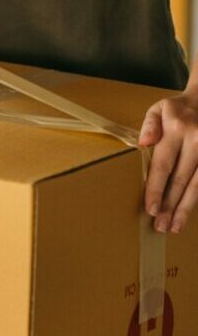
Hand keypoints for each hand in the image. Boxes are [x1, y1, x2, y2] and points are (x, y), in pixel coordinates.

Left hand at [139, 90, 197, 232]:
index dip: (156, 188)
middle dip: (170, 205)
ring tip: (174, 226)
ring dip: (185, 208)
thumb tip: (143, 143)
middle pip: (181, 179)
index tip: (150, 209)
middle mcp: (197, 141)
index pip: (164, 165)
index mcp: (177, 130)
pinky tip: (187, 213)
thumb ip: (149, 125)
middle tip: (160, 226)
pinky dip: (196, 198)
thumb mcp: (158, 109)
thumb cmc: (177, 110)